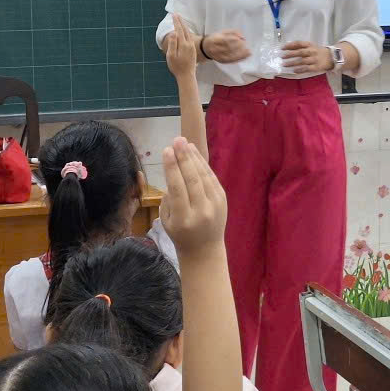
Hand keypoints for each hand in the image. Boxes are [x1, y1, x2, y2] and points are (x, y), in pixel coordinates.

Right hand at [159, 137, 227, 257]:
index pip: (177, 189)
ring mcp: (215, 205)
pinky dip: (203, 165)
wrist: (204, 249)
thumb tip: (174, 170)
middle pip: (192, 180)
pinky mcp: (223, 200)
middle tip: (176, 140)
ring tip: (184, 143)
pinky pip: (212, 178)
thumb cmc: (180, 234)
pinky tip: (195, 154)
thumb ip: (169, 198)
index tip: (166, 151)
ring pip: (204, 177)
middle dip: (184, 158)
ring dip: (194, 158)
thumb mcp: (166, 221)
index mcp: (183, 219)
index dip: (172, 168)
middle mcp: (201, 211)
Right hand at [165, 15, 197, 78]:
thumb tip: (174, 33)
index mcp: (184, 45)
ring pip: (188, 33)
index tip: (173, 15)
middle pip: (185, 30)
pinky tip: (184, 32)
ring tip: (180, 21)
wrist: (186, 75)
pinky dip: (186, 32)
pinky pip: (189, 38)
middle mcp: (189, 44)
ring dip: (184, 26)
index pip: (179, 30)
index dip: (176, 22)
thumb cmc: (177, 67)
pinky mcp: (193, 50)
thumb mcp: (171, 56)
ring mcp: (192, 47)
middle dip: (180, 21)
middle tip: (176, 14)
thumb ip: (172, 44)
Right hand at [202, 30, 250, 63]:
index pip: (224, 40)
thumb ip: (233, 32)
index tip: (241, 39)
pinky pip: (231, 61)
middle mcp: (215, 49)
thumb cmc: (216, 38)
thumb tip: (243, 37)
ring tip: (248, 52)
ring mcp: (218, 56)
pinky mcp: (221, 61)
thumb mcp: (222, 32)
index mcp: (215, 40)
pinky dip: (239, 59)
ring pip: (230, 56)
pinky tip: (245, 56)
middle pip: (228, 49)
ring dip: (241, 54)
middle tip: (245, 45)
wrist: (205, 48)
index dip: (233, 40)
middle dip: (238, 47)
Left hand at [282, 41, 333, 73]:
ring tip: (284, 64)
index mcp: (310, 45)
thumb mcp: (311, 46)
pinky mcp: (316, 67)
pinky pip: (307, 68)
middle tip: (282, 57)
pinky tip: (294, 70)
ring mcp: (314, 59)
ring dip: (292, 63)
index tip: (282, 48)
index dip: (290, 45)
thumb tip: (288, 48)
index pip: (299, 43)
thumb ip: (301, 47)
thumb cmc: (318, 51)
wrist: (332, 57)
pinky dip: (300, 70)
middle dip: (290, 54)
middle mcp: (312, 51)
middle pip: (300, 52)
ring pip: (302, 61)